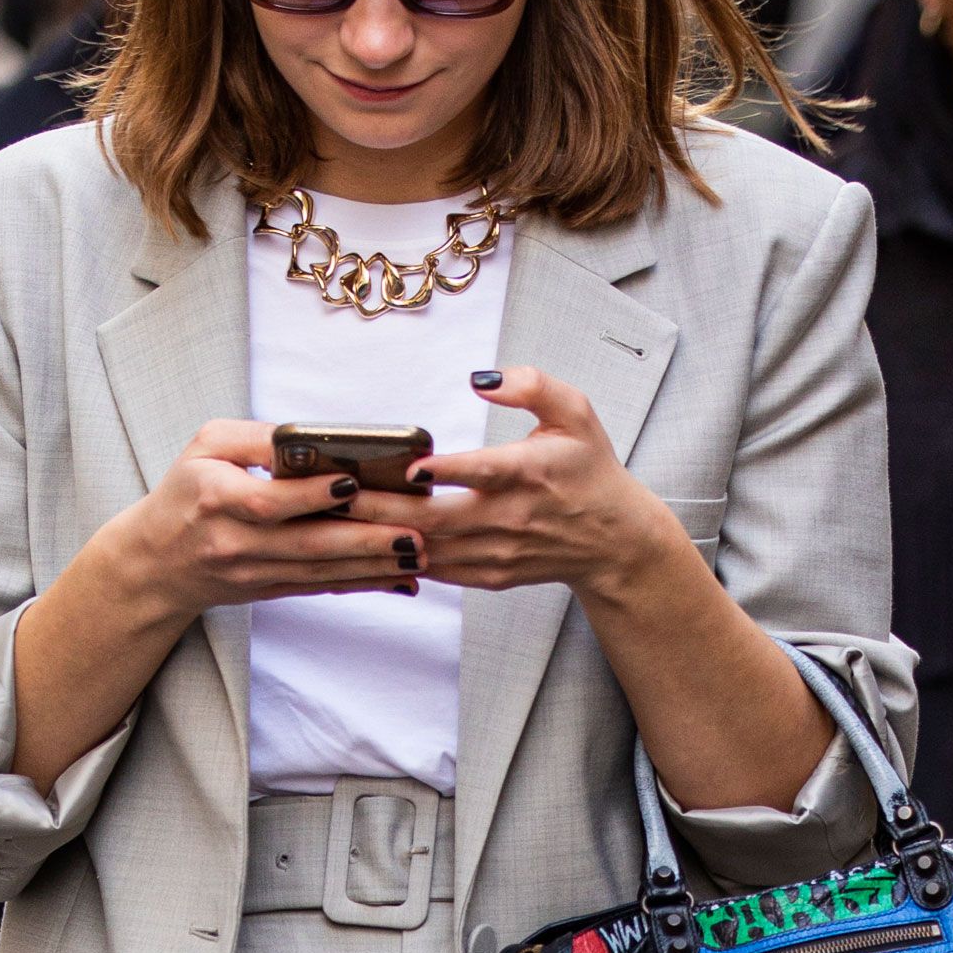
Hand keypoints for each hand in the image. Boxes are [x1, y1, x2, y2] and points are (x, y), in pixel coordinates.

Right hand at [123, 419, 429, 622]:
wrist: (157, 562)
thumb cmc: (187, 491)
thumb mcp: (207, 447)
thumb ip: (259, 438)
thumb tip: (316, 439)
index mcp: (215, 499)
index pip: (267, 501)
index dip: (310, 495)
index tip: (351, 484)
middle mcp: (235, 542)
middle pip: (305, 544)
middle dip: (364, 541)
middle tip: (413, 534)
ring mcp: (254, 573)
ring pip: (320, 571)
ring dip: (373, 566)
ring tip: (418, 555)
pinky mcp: (270, 590)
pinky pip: (321, 587)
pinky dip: (362, 583)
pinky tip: (400, 580)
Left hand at [343, 366, 676, 598]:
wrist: (613, 540)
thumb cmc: (588, 470)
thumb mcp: (575, 413)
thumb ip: (532, 385)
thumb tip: (481, 378)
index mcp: (531, 473)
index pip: (485, 473)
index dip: (447, 471)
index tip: (412, 465)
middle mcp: (512, 517)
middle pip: (440, 518)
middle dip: (385, 509)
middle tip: (340, 494)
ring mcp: (499, 552)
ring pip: (432, 549)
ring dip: (385, 536)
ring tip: (340, 518)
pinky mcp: (491, 574)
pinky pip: (439, 570)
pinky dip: (403, 559)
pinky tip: (369, 543)